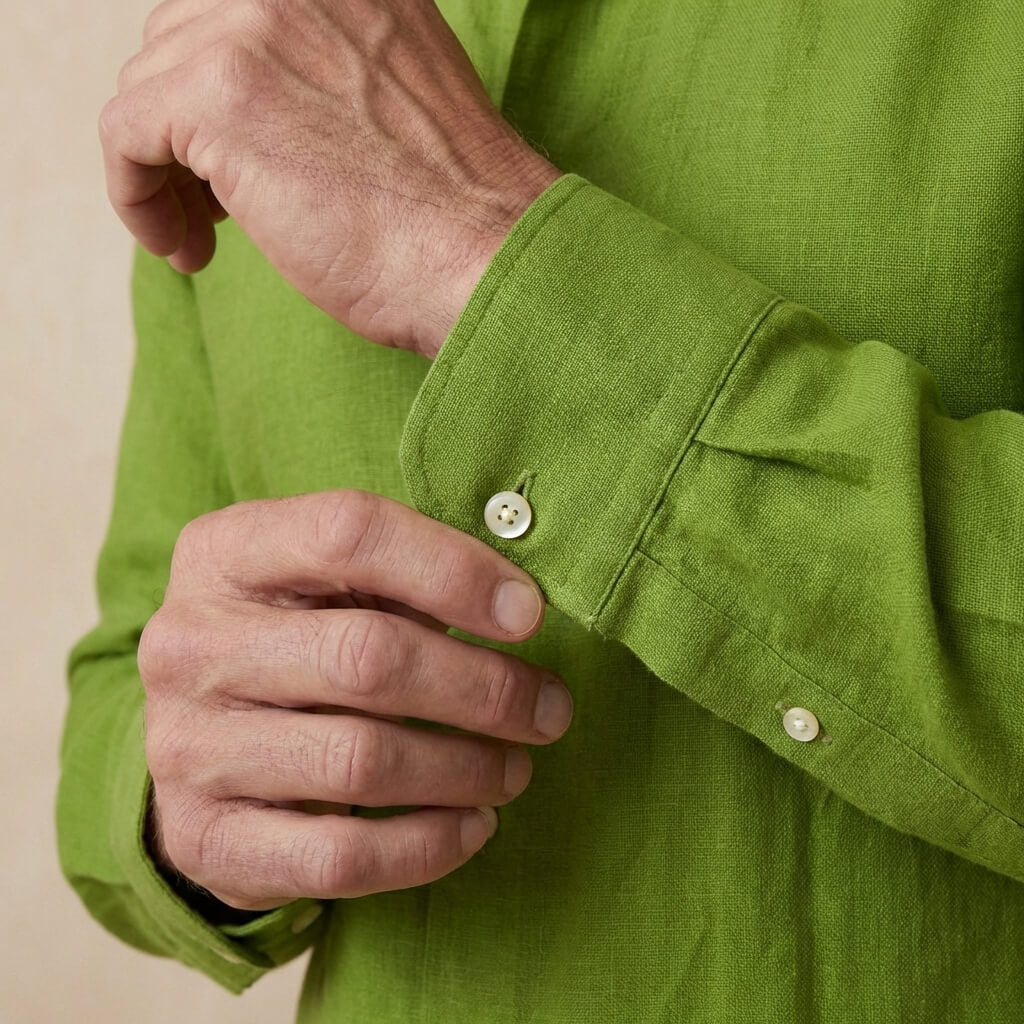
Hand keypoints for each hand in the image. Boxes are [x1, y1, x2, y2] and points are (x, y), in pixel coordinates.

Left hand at [101, 0, 559, 357]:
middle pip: (181, 40)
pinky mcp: (216, 93)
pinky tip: (185, 250)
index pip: (238, 17)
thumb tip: (262, 107)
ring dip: (166, 170)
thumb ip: (331, 74)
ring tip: (207, 240)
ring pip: (148, 88)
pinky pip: (124, 134)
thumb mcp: (397, 106)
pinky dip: (137, 198)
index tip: (237, 161)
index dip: (222, 86)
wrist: (483, 257)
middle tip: (218, 209)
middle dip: (187, 128)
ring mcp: (255, 27)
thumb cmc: (452, 219)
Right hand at [139, 490, 571, 910]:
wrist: (200, 737)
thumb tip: (518, 610)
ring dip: (465, 769)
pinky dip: (427, 845)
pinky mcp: (205, 839)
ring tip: (515, 767)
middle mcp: (190, 643)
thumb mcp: (328, 582)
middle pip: (367, 657)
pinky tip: (474, 826)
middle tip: (549, 708)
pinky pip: (338, 857)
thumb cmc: (296, 638)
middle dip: (483, 688)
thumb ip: (406, 578)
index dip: (455, 571)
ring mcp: (185, 746)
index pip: (349, 533)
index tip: (529, 614)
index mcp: (225, 553)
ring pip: (360, 760)